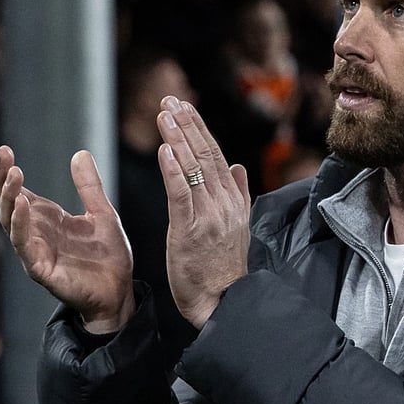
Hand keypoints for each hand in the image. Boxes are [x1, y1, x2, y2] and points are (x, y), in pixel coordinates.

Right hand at [0, 146, 134, 332]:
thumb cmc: (107, 256)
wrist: (119, 290)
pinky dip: (20, 227)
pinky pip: (24, 247)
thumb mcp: (102, 214)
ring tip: (14, 176)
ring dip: (10, 199)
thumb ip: (90, 187)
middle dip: (2, 180)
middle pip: (8, 203)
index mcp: (46, 219)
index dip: (7, 172)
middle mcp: (35, 233)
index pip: (18, 192)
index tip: (4, 150)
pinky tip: (23, 206)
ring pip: (11, 223)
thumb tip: (80, 153)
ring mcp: (35, 252)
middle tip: (3, 156)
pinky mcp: (41, 270)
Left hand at [157, 97, 250, 328]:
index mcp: (233, 200)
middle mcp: (224, 203)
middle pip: (205, 155)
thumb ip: (238, 194)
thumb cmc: (222, 267)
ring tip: (164, 115)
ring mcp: (209, 216)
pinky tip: (165, 150)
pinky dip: (174, 170)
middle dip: (186, 125)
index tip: (183, 107)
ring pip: (194, 169)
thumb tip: (237, 166)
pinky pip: (182, 194)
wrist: (223, 301)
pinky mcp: (191, 231)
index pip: (216, 155)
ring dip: (178, 138)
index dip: (199, 129)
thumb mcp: (236, 226)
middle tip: (169, 101)